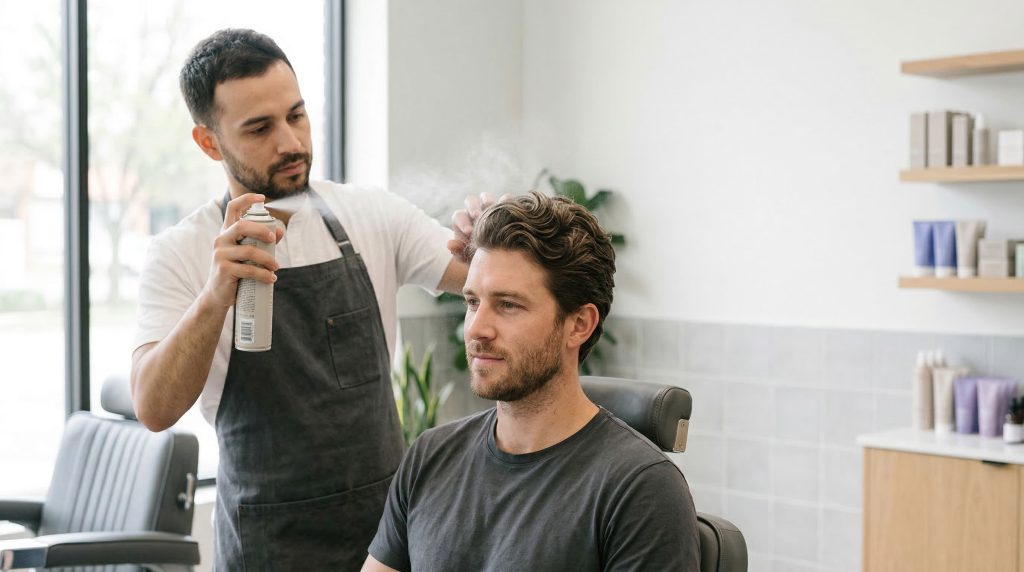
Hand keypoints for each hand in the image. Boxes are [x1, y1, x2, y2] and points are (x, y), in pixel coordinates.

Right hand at [201, 193, 284, 309]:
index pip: (232, 208)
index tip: (262, 197)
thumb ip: (263, 242)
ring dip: (268, 259)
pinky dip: (264, 274)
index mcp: (227, 232)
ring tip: (276, 267)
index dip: (246, 199)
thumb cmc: (236, 271)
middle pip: (242, 226)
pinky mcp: (224, 269)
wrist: (218, 295)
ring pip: (250, 251)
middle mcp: (221, 239)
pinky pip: (249, 269)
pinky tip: (271, 278)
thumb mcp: (248, 254)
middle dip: (262, 230)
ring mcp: (220, 254)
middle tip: (274, 240)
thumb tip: (280, 230)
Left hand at [447, 192, 509, 261]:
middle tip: (478, 217)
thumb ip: (460, 252)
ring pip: (487, 197)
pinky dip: (508, 202)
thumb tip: (450, 244)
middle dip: (473, 208)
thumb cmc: (481, 258)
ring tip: (495, 210)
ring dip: (489, 201)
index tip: (469, 232)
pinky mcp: (505, 207)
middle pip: (471, 202)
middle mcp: (475, 211)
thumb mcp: (470, 259)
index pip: (459, 216)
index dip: (463, 222)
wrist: (500, 260)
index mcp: (463, 221)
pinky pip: (506, 199)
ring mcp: (490, 208)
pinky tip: (513, 211)